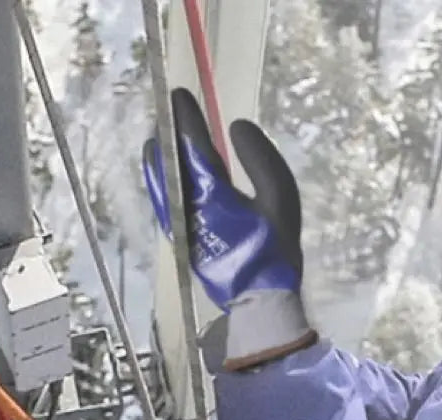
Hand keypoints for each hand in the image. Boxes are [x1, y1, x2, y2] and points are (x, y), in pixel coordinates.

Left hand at [143, 89, 317, 370]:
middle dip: (167, 133)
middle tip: (167, 110)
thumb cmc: (275, 252)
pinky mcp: (181, 241)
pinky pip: (164, 202)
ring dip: (160, 156)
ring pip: (161, 181)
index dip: (184, 119)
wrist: (260, 303)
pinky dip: (161, 181)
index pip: (192, 147)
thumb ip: (261, 159)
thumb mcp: (281, 199)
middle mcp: (189, 208)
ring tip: (160, 137)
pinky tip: (163, 173)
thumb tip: (234, 127)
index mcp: (215, 195)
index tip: (178, 94)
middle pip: (169, 162)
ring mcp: (181, 226)